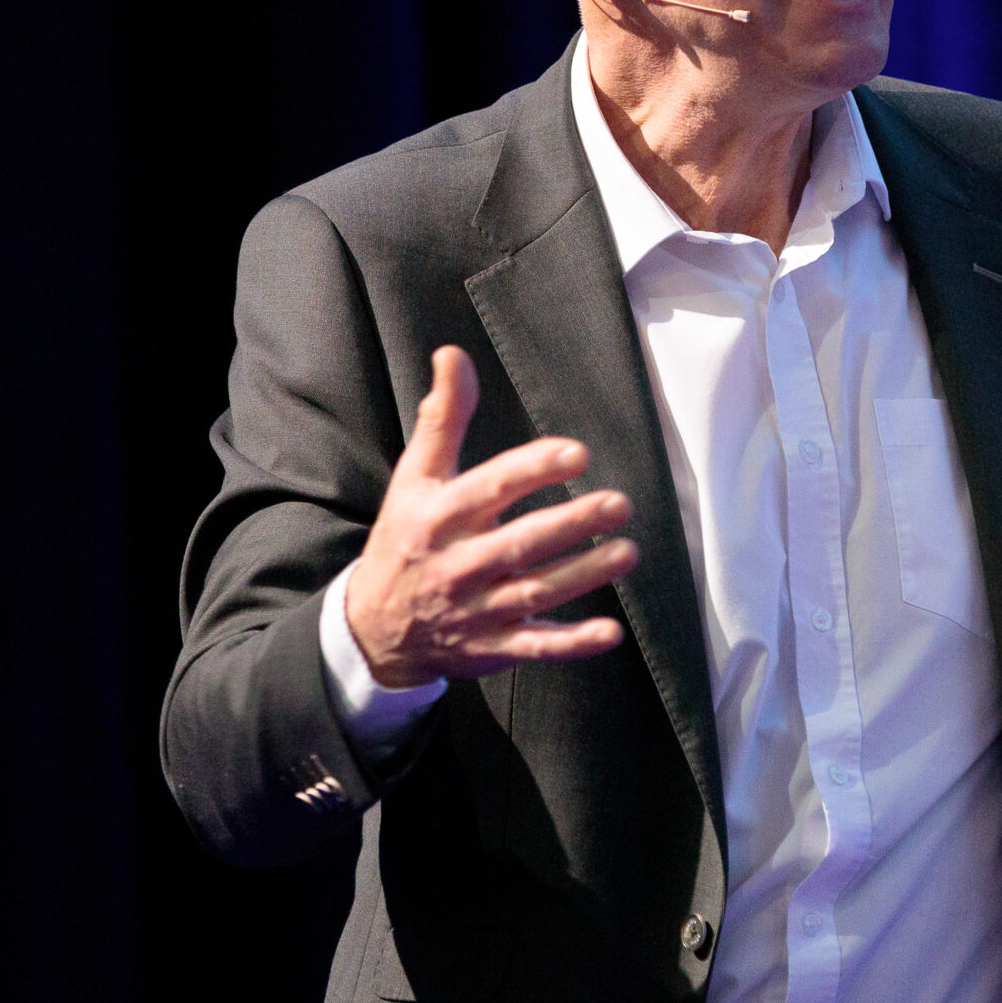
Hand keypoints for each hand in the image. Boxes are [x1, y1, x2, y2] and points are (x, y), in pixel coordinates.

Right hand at [346, 347, 639, 688]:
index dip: (533, 469)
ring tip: (627, 552)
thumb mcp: (414, 478)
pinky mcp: (492, 647)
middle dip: (572, 524)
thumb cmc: (406, 538)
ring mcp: (476, 610)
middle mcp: (458, 564)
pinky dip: (572, 644)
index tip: (576, 453)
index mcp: (440, 516)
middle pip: (521, 542)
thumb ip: (442, 418)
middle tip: (619, 504)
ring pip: (534, 593)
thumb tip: (453, 355)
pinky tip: (610, 633)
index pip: (491, 488)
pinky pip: (534, 647)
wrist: (374, 627)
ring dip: (583, 575)